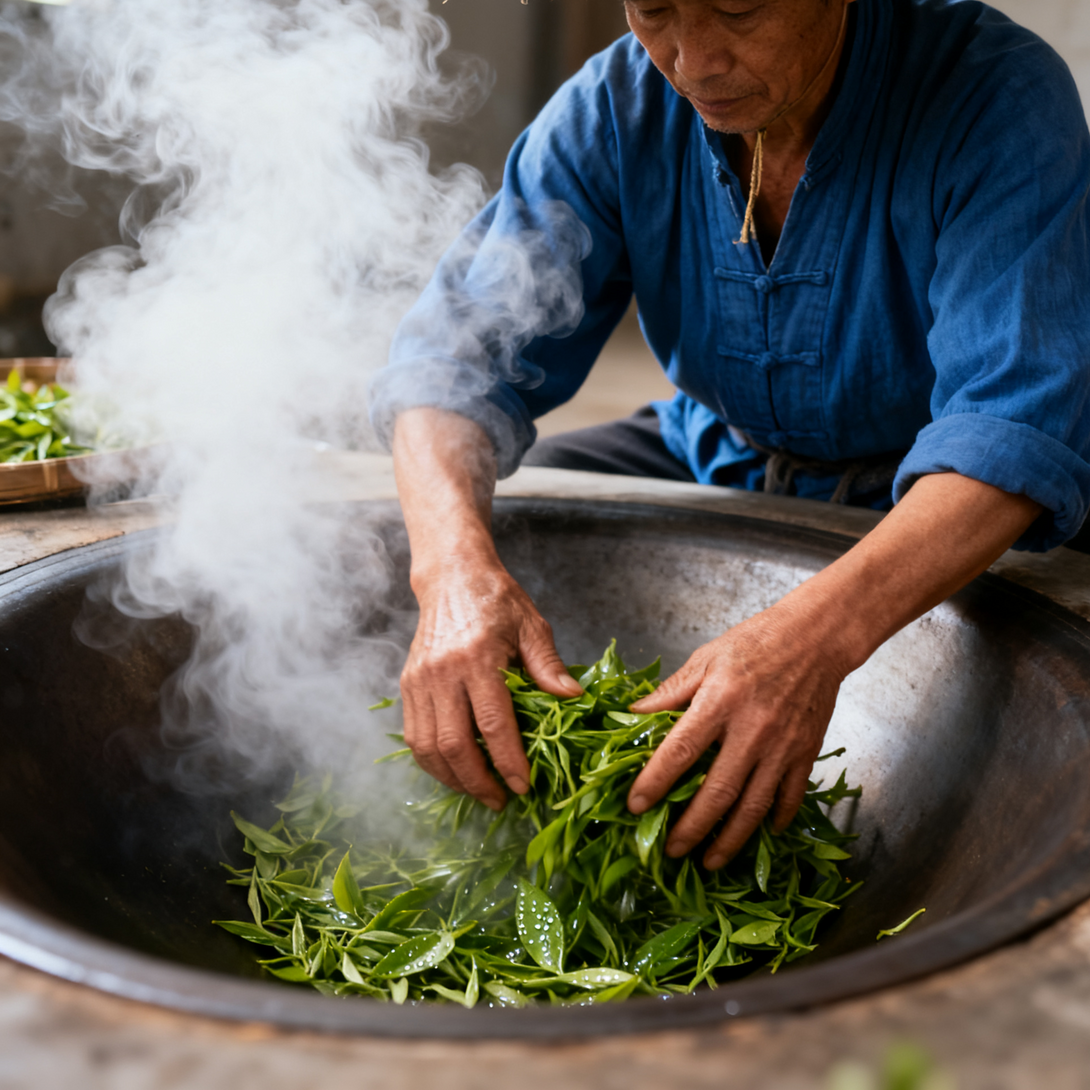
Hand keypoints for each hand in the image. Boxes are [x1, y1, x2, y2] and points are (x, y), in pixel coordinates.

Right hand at [401, 560, 581, 810]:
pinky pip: (413, 735)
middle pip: (453, 744)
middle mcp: (442, 673)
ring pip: (427, 746)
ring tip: (478, 792)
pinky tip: (454, 771)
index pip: (492, 723)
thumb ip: (549, 666)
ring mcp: (419, 680)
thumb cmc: (497, 600)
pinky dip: (432, 761)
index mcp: (477, 658)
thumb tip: (573, 700)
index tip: (523, 786)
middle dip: (477, 781)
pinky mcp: (407, 684)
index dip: (507, 761)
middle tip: (501, 801)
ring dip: (452, 778)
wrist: (452, 577)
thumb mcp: (532, 626)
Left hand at [625, 603, 845, 868]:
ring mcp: (782, 747)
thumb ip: (670, 692)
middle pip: (718, 792)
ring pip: (754, 806)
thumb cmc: (755, 642)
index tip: (635, 806)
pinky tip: (761, 835)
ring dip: (730, 839)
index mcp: (719, 703)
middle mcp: (751, 731)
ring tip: (710, 862)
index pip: (679, 752)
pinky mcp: (806, 753)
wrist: (816, 638)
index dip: (654, 783)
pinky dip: (775, 820)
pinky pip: (790, 797)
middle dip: (692, 829)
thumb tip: (633, 716)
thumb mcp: (705, 658)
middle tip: (671, 852)